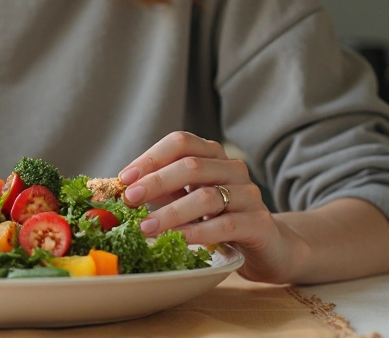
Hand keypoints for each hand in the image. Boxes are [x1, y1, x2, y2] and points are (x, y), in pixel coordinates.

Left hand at [118, 131, 309, 282]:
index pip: (181, 142)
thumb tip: (120, 191)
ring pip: (207, 196)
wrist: (268, 247)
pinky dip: (196, 232)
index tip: (124, 178)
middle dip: (155, 182)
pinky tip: (176, 240)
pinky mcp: (260, 223)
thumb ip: (161, 191)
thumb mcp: (187, 199)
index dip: (150, 157)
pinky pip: (226, 224)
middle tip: (129, 200)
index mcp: (213, 155)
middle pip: (191, 165)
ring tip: (145, 228)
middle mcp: (233, 169)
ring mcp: (249, 195)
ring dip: (170, 213)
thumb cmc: (219, 219)